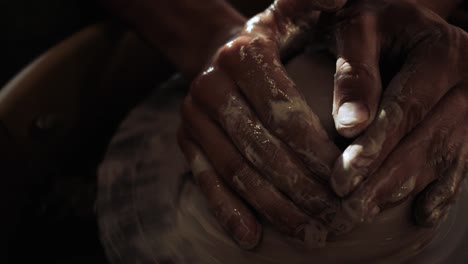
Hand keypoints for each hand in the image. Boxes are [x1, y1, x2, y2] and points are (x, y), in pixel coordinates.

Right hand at [178, 0, 346, 248]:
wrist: (219, 53)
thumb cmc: (271, 38)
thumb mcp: (292, 12)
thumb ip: (312, 2)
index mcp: (241, 55)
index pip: (284, 112)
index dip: (317, 151)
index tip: (349, 180)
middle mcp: (210, 86)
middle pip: (262, 148)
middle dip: (303, 189)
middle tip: (340, 219)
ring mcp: (193, 118)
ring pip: (237, 171)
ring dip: (275, 209)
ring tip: (313, 234)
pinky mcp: (185, 142)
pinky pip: (205, 181)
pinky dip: (228, 211)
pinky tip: (252, 238)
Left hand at [324, 0, 467, 231]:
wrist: (402, 20)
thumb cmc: (372, 24)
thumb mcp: (356, 29)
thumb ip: (353, 72)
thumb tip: (350, 126)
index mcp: (441, 50)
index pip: (405, 109)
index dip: (373, 148)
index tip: (342, 180)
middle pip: (426, 139)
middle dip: (385, 179)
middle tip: (349, 210)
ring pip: (444, 156)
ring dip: (404, 190)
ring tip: (368, 213)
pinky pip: (462, 161)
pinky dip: (441, 191)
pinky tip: (420, 214)